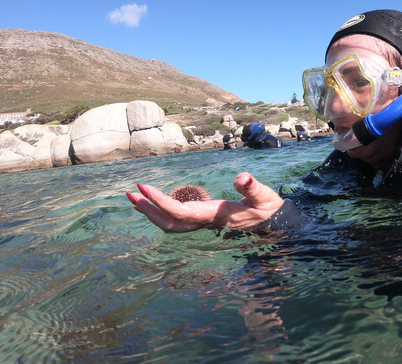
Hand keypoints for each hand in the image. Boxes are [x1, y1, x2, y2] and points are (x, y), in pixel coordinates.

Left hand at [126, 172, 284, 231]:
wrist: (272, 222)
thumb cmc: (267, 208)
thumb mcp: (264, 196)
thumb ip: (252, 187)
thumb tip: (241, 176)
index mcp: (215, 215)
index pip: (181, 212)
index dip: (160, 201)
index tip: (144, 188)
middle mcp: (205, 221)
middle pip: (169, 222)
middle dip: (148, 209)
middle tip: (130, 193)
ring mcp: (203, 222)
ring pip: (170, 223)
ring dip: (151, 212)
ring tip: (134, 198)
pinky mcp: (204, 219)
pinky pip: (176, 219)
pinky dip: (161, 212)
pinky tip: (154, 203)